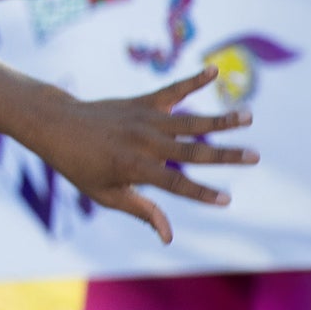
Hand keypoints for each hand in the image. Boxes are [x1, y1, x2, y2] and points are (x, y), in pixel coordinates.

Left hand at [15, 67, 258, 243]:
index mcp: (134, 167)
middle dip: (225, 155)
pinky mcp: (141, 102)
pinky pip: (171, 91)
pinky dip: (192, 80)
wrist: (55, 125)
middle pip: (191, 150)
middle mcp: (143, 142)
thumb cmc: (78, 165)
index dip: (201, 193)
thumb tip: (168, 237)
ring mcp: (143, 119)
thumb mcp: (103, 194)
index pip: (175, 183)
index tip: (227, 200)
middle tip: (255, 156)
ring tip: (248, 116)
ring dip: (220, 119)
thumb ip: (140, 210)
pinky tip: (214, 71)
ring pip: (189, 120)